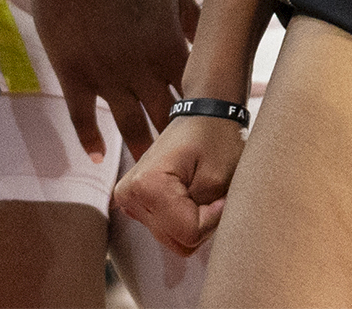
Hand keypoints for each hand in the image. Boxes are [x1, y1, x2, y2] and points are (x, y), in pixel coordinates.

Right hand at [24, 0, 199, 162]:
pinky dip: (90, 140)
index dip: (205, 111)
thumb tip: (214, 41)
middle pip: (165, 115)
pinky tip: (98, 157)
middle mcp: (141, 66)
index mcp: (169, 44)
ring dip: (141, 148)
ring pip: (129, 123)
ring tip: (149, 173)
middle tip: (188, 166)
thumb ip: (193, 20)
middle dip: (177, 141)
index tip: (214, 133)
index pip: (195, 90)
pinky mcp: (74, 74)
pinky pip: (83, 117)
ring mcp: (106, 74)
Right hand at [113, 106, 249, 257]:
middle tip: (213, 190)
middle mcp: (129, 195)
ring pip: (174, 237)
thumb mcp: (221, 179)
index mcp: (146, 185)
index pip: (189, 233)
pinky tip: (190, 192)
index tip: (221, 191)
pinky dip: (185, 216)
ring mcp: (129, 200)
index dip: (214, 217)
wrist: (204, 112)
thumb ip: (210, 216)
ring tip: (201, 188)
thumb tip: (198, 237)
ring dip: (194, 219)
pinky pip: (168, 228)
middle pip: (178, 240)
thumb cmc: (216, 137)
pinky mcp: (136, 202)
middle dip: (203, 220)